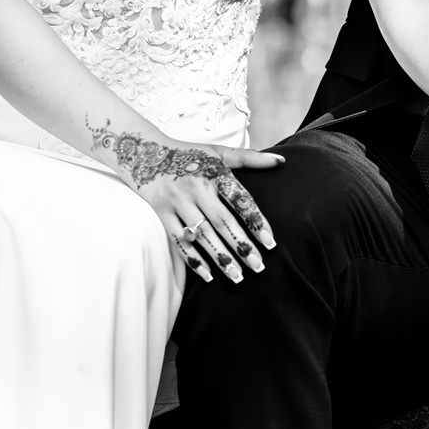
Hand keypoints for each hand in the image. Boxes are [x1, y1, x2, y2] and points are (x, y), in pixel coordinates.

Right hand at [86, 123, 283, 285]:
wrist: (146, 152)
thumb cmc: (191, 154)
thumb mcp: (220, 152)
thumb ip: (251, 158)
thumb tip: (282, 161)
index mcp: (215, 172)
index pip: (241, 200)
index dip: (257, 221)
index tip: (270, 242)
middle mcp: (197, 188)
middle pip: (223, 221)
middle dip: (241, 246)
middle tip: (258, 266)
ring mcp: (178, 202)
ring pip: (203, 235)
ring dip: (221, 257)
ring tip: (238, 276)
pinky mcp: (162, 214)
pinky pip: (179, 241)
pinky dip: (193, 259)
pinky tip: (208, 275)